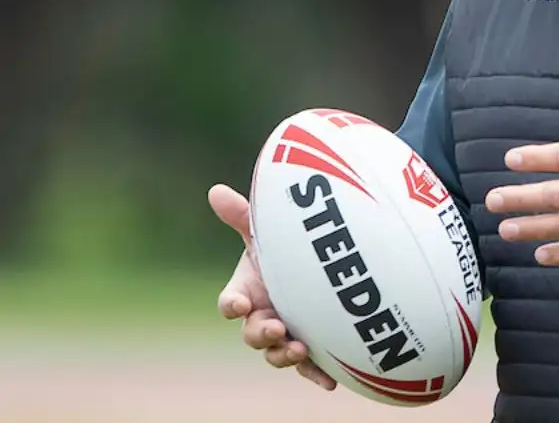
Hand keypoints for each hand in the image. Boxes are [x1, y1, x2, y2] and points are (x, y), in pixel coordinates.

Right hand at [208, 183, 337, 390]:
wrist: (321, 266)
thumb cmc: (287, 248)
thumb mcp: (268, 232)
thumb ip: (245, 216)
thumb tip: (215, 190)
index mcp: (248, 290)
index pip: (231, 302)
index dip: (232, 304)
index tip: (241, 302)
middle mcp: (262, 316)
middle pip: (252, 333)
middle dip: (260, 333)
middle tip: (275, 328)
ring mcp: (285, 334)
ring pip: (277, 354)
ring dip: (285, 355)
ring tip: (300, 350)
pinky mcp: (309, 347)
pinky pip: (310, 368)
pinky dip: (317, 375)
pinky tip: (330, 382)